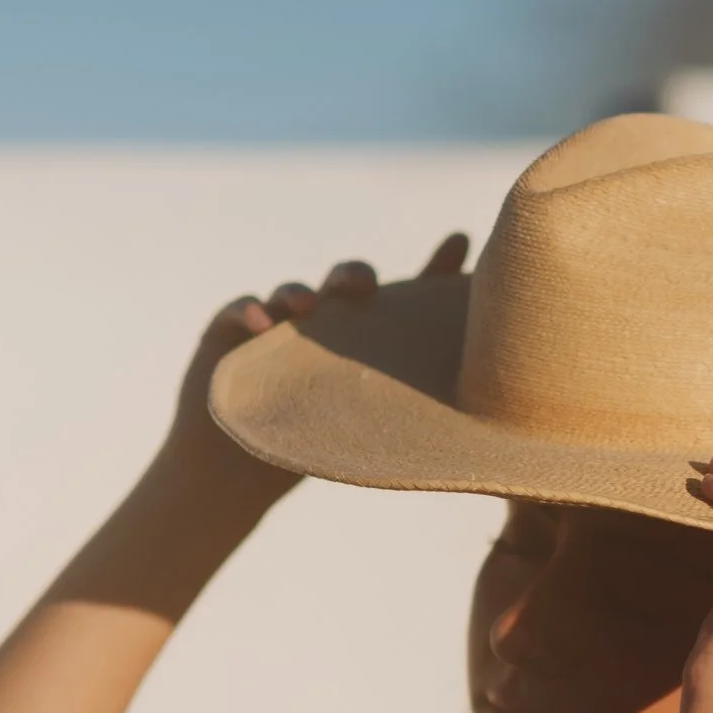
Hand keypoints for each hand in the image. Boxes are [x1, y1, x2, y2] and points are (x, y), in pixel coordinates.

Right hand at [161, 233, 469, 496]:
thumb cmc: (308, 445)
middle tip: (367, 286)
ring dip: (299, 294)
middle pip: (345, 285)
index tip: (462, 241)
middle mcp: (324, 321)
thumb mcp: (369, 432)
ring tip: (309, 306)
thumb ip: (415, 410)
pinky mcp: (228, 334)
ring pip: (291, 294)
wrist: (239, 470)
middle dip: (356, 278)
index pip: (403, 299)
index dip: (433, 268)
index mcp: (363, 339)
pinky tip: (260, 323)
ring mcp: (276, 324)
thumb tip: (484, 425)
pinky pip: (236, 312)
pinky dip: (248, 311)